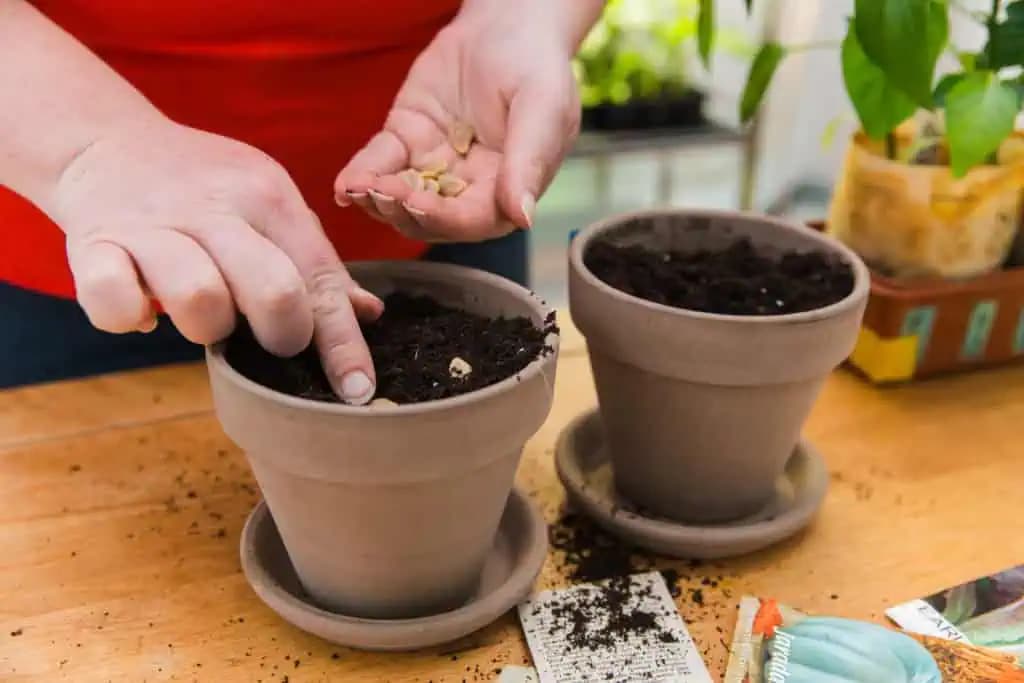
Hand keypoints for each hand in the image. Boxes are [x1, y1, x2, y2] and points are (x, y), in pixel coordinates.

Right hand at [52, 117, 383, 403]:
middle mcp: (214, 207)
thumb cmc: (205, 187)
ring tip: (204, 313)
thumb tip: (369, 313)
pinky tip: (144, 309)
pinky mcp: (93, 245)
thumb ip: (314, 263)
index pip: (321, 278)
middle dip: (283, 335)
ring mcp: (152, 226)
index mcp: (268, 197)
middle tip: (271, 337)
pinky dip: (131, 318)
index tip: (358, 391)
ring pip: (200, 301)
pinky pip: (114, 303)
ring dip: (209, 328)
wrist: (106, 141)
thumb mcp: (269, 205)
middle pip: (273, 291)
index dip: (343, 343)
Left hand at [334, 0, 580, 241]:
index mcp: (507, 189)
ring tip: (358, 188)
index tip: (418, 204)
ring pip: (401, 197)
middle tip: (381, 193)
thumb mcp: (542, 108)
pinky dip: (361, 174)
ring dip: (378, 199)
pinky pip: (380, 162)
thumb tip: (522, 217)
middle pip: (431, 218)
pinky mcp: (406, 139)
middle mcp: (469, 186)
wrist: (506, 22)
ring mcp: (434, 165)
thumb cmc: (536, 65)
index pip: (474, 219)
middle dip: (403, 210)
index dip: (444, 218)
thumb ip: (529, 162)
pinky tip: (345, 185)